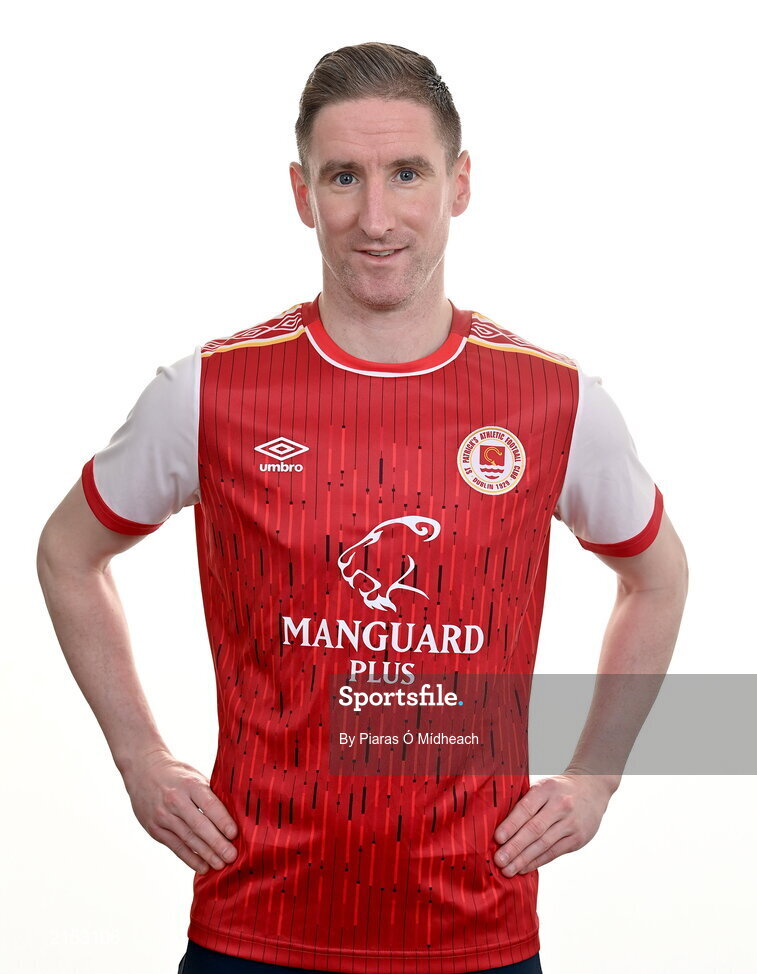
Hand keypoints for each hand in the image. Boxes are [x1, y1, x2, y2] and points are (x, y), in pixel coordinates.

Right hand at [121, 748, 238, 874]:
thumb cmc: (177, 774)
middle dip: (217, 843)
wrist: (143, 770)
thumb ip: (210, 794)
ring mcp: (162, 816)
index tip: (234, 835)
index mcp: (189, 784)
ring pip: (188, 839)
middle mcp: (175, 800)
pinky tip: (203, 866)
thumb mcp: (194, 776)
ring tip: (220, 865)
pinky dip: (190, 858)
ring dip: (206, 854)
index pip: (209, 804)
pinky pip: (175, 846)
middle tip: (232, 857)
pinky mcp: (154, 828)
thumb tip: (234, 815)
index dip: (222, 820)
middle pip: (199, 825)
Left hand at [492, 771, 616, 876]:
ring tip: (508, 870)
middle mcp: (560, 805)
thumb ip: (525, 801)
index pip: (526, 808)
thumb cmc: (557, 790)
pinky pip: (554, 852)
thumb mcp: (543, 786)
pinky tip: (524, 867)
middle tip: (498, 860)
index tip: (497, 838)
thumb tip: (497, 823)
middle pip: (534, 829)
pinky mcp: (578, 838)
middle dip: (514, 847)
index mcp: (547, 788)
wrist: (592, 789)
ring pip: (544, 844)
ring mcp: (571, 823)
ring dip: (524, 859)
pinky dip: (537, 861)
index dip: (511, 824)